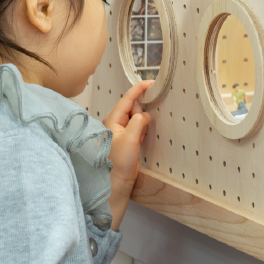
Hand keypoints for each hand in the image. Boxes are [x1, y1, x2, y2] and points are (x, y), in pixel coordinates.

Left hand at [103, 80, 152, 229]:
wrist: (117, 181)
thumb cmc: (119, 162)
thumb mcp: (130, 139)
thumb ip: (138, 122)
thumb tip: (145, 114)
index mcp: (112, 119)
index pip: (127, 99)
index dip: (139, 89)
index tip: (151, 82)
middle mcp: (115, 122)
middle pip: (132, 107)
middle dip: (141, 110)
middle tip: (146, 118)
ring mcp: (121, 131)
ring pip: (136, 117)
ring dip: (143, 120)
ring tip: (143, 130)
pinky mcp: (128, 139)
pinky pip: (138, 127)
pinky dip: (143, 128)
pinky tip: (143, 136)